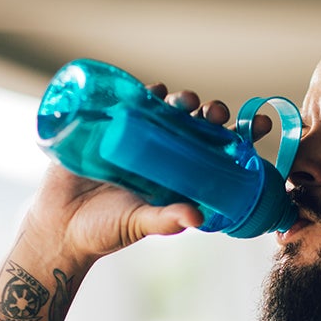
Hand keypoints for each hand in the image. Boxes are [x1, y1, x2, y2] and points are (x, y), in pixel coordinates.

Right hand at [20, 84, 272, 269]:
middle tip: (216, 112)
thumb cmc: (105, 231)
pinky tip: (153, 89)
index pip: (218, 155)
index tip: (262, 124)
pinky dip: (144, 95)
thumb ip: (167, 220)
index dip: (242, 138)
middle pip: (197, 128)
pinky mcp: (110, 132)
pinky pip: (131, 106)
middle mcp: (164, 159)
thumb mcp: (140, 225)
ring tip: (186, 100)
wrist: (58, 227)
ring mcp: (138, 143)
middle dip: (211, 115)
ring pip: (168, 114)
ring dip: (181, 102)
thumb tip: (196, 217)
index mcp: (180, 179)